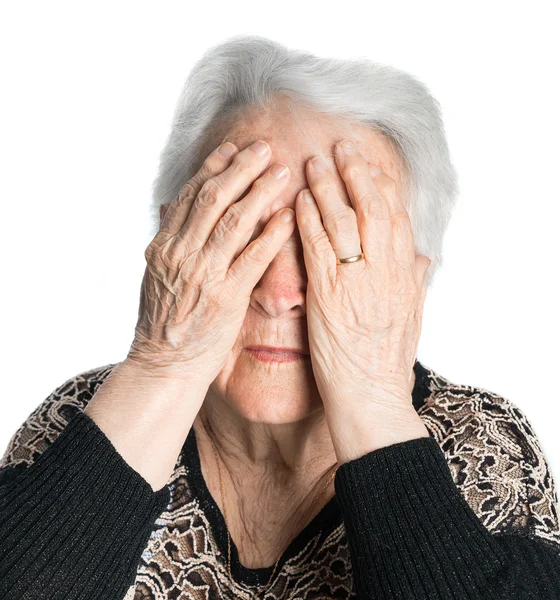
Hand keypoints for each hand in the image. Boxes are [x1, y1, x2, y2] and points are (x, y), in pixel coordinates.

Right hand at [127, 139, 294, 391]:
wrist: (163, 366)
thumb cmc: (163, 323)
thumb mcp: (155, 275)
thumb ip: (167, 238)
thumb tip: (169, 205)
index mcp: (164, 246)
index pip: (191, 196)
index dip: (214, 168)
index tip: (233, 147)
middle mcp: (181, 253)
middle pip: (215, 198)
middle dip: (242, 168)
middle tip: (265, 147)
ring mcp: (204, 274)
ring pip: (235, 221)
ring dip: (261, 192)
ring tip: (282, 171)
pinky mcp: (226, 297)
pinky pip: (253, 257)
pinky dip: (272, 233)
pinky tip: (289, 216)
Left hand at [296, 139, 429, 460]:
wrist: (371, 398)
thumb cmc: (388, 364)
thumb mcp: (413, 320)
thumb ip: (417, 284)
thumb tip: (424, 257)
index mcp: (403, 275)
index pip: (395, 217)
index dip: (382, 186)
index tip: (370, 164)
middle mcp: (383, 271)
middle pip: (371, 208)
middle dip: (356, 173)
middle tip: (341, 146)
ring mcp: (355, 280)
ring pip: (343, 220)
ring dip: (327, 187)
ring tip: (313, 162)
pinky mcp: (326, 294)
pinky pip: (316, 247)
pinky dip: (306, 220)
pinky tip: (295, 200)